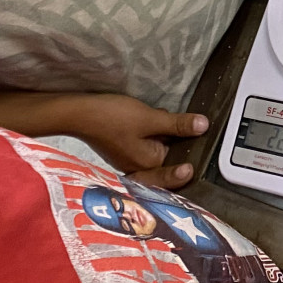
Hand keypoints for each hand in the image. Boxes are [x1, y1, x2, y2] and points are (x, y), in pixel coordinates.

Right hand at [64, 93, 206, 190]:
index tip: (200, 158)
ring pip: (158, 154)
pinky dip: (155, 137)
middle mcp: (139, 168)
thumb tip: (203, 126)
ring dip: (167, 143)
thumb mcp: (149, 118)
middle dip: (180, 152)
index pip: (176, 169)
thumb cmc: (112, 117)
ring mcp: (130, 161)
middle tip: (197, 140)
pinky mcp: (124, 150)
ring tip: (179, 128)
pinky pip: (146, 147)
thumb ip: (177, 124)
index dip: (191, 162)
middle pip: (168, 165)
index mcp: (148, 166)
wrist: (78, 113)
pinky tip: (158, 122)